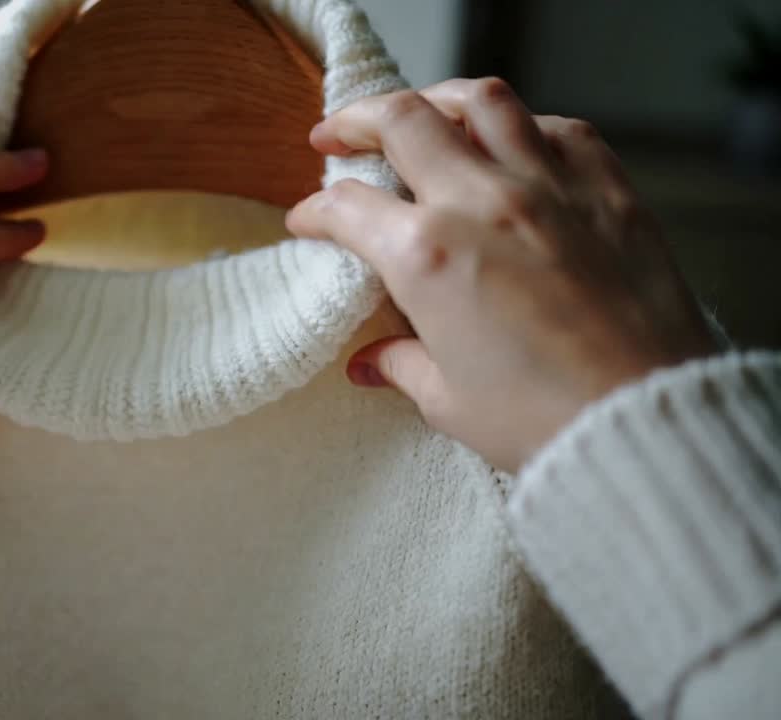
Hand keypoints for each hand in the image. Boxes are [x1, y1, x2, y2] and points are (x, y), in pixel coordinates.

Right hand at [286, 78, 715, 470]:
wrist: (644, 421)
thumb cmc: (544, 420)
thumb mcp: (450, 399)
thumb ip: (403, 363)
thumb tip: (373, 359)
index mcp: (427, 255)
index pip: (347, 207)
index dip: (315, 212)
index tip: (308, 223)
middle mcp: (482, 201)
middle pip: (401, 120)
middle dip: (355, 122)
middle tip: (338, 136)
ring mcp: (548, 185)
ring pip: (480, 100)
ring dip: (436, 100)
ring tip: (421, 114)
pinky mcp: (607, 188)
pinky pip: (558, 127)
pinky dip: (522, 124)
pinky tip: (511, 142)